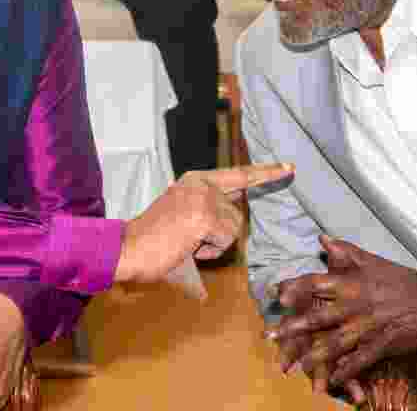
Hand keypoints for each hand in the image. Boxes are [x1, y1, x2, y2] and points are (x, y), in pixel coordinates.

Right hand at [115, 163, 294, 285]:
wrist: (127, 247)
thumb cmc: (154, 238)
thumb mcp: (183, 214)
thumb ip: (208, 211)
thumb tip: (232, 223)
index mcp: (196, 180)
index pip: (239, 174)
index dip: (266, 172)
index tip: (289, 166)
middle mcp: (202, 183)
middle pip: (237, 214)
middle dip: (221, 234)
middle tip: (190, 239)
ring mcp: (205, 198)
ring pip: (233, 229)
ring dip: (214, 244)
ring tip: (186, 242)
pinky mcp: (205, 216)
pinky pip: (226, 240)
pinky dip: (210, 251)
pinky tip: (189, 247)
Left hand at [267, 236, 416, 394]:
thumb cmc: (400, 280)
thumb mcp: (373, 260)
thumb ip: (346, 251)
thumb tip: (322, 239)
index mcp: (352, 284)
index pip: (317, 283)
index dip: (296, 288)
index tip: (278, 296)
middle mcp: (356, 306)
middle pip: (319, 317)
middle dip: (293, 328)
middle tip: (271, 335)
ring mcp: (368, 328)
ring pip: (335, 343)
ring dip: (314, 356)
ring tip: (295, 365)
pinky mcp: (381, 345)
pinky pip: (360, 361)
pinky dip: (346, 372)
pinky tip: (332, 381)